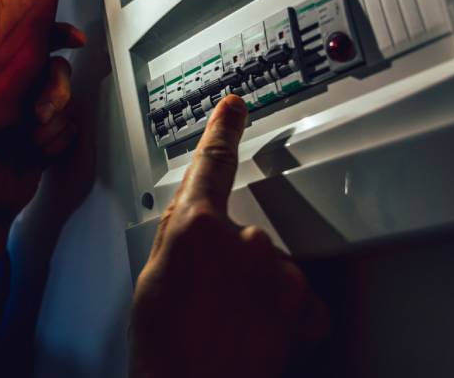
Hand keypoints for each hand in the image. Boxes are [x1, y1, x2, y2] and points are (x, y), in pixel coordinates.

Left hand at [0, 22, 85, 257]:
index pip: (28, 43)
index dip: (55, 33)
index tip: (74, 40)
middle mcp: (22, 90)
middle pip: (58, 72)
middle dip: (56, 92)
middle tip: (39, 116)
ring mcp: (40, 112)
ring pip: (67, 104)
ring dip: (52, 126)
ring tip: (30, 146)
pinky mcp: (53, 135)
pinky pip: (70, 130)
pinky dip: (56, 144)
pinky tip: (37, 155)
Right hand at [129, 95, 329, 377]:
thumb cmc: (163, 346)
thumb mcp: (152, 279)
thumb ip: (177, 237)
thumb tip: (191, 221)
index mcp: (195, 227)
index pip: (213, 162)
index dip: (224, 129)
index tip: (235, 107)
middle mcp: (242, 240)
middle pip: (240, 231)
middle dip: (228, 259)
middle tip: (206, 299)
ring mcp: (274, 271)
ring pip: (268, 265)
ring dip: (254, 288)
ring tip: (227, 323)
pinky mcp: (300, 303)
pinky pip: (298, 296)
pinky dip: (284, 312)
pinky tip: (256, 332)